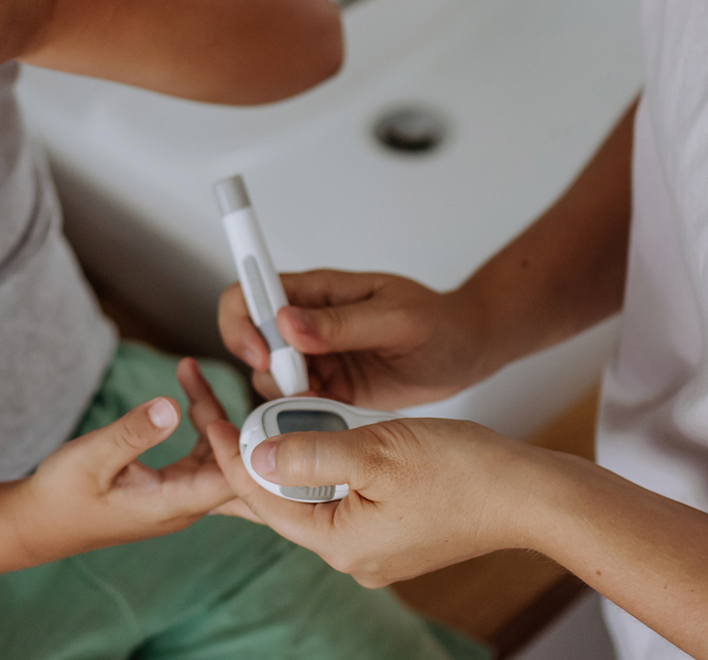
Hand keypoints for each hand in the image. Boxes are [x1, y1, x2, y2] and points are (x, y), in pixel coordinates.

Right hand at [7, 359, 239, 559]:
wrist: (40, 523)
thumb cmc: (61, 496)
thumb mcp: (91, 458)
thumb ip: (132, 433)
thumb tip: (171, 406)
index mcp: (173, 504)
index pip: (231, 479)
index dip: (235, 441)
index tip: (209, 401)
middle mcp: (185, 505)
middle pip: (230, 460)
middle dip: (221, 413)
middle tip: (190, 373)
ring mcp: (180, 497)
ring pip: (216, 454)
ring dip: (207, 413)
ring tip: (186, 371)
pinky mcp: (171, 488)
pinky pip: (200, 455)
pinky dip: (197, 425)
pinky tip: (186, 399)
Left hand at [200, 411, 553, 586]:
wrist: (528, 495)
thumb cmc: (464, 471)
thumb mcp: (376, 449)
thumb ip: (309, 453)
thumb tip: (253, 455)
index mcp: (340, 542)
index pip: (261, 496)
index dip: (230, 450)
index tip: (208, 411)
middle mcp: (351, 555)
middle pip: (279, 503)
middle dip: (249, 457)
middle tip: (220, 413)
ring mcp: (373, 548)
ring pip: (308, 499)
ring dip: (286, 459)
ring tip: (258, 419)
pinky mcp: (392, 534)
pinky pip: (339, 499)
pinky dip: (320, 468)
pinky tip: (311, 440)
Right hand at [218, 270, 490, 407]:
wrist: (465, 353)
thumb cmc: (437, 322)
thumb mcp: (395, 318)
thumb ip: (342, 323)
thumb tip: (287, 322)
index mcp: (317, 292)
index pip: (251, 292)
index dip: (242, 322)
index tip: (263, 353)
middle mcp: (306, 324)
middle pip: (248, 339)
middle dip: (261, 368)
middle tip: (300, 386)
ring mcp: (315, 358)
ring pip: (267, 379)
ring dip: (284, 396)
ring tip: (327, 400)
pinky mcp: (328, 389)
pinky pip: (295, 405)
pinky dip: (303, 416)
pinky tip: (334, 415)